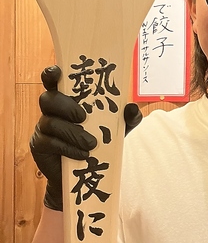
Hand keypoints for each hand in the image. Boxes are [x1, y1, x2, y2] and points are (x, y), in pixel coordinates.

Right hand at [30, 65, 142, 210]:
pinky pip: (50, 143)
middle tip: (83, 117)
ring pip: (50, 122)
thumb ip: (128, 117)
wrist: (87, 171)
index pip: (53, 80)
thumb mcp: (119, 127)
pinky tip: (83, 154)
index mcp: (67, 97)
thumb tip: (132, 107)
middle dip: (65, 106)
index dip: (51, 73)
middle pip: (48, 99)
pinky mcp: (39, 146)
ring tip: (91, 143)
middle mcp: (52, 109)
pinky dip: (68, 148)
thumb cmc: (101, 139)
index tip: (57, 72)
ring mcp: (43, 127)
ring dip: (72, 132)